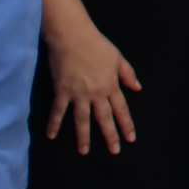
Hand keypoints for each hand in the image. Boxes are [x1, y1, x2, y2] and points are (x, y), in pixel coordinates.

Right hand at [43, 22, 140, 154]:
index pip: (121, 109)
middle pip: (104, 118)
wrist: (73, 36)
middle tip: (114, 151)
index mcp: (111, 85)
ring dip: (83, 136)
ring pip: (82, 119)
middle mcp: (96, 93)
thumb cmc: (96, 44)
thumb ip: (128, 74)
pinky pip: (58, 110)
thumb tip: (137, 88)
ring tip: (84, 151)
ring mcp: (78, 93)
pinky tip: (51, 135)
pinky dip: (54, 123)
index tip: (130, 138)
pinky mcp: (62, 91)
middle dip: (110, 136)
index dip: (126, 125)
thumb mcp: (118, 58)